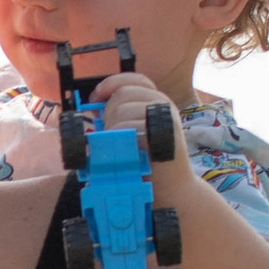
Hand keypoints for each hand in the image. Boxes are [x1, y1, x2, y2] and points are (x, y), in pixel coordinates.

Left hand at [90, 68, 186, 193]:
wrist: (173, 189)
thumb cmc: (151, 164)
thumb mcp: (136, 134)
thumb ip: (123, 118)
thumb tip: (95, 107)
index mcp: (157, 102)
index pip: (133, 79)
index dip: (111, 84)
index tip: (95, 99)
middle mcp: (163, 105)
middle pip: (122, 93)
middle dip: (108, 113)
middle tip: (110, 135)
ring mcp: (165, 117)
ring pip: (121, 109)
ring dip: (110, 128)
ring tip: (117, 146)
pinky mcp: (163, 133)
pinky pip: (128, 126)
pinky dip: (116, 137)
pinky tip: (120, 149)